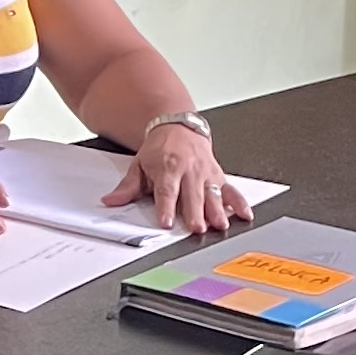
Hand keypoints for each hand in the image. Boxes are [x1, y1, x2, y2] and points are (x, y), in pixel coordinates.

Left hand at [106, 122, 251, 232]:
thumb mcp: (139, 164)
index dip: (167, 207)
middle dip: (196, 212)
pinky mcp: (219, 175)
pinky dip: (239, 202)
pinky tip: (244, 215)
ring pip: (213, 193)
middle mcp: (189, 169)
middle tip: (197, 228)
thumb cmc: (159, 148)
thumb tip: (111, 201)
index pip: (166, 190)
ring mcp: (206, 173)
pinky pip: (231, 189)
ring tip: (220, 225)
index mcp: (167, 167)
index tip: (167, 222)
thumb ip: (128, 187)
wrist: (178, 126)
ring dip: (218, 210)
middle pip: (192, 195)